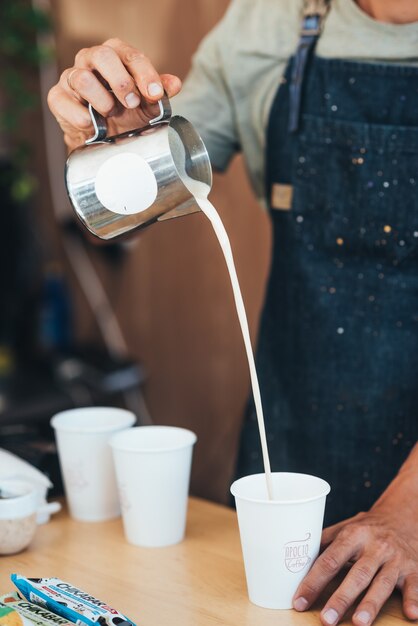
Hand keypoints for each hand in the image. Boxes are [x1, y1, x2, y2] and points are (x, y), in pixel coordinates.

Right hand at [47, 38, 181, 149]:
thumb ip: (160, 93)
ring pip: (82, 78)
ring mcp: (71, 77)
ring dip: (101, 101)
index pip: (130, 55)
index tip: (155, 94)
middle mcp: (90, 60)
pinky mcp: (58, 97)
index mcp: (115, 55)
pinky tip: (92, 125)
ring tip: (111, 115)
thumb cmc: (125, 113)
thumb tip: (174, 84)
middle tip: (132, 103)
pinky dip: (80, 117)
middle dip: (121, 81)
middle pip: (102, 55)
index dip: (145, 74)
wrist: (103, 139)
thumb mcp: (147, 104)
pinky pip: (63, 101)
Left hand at [292, 506, 417, 625]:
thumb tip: (296, 560)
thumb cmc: (366, 527)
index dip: (313, 581)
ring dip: (371, 604)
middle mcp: (375, 546)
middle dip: (341, 598)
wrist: (401, 517)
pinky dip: (414, 600)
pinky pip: (415, 585)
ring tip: (359, 622)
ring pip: (383, 582)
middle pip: (357, 574)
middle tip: (326, 620)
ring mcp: (395, 558)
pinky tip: (410, 614)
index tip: (300, 601)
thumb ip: (323, 543)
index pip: (330, 559)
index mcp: (353, 535)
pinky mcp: (413, 569)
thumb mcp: (344, 528)